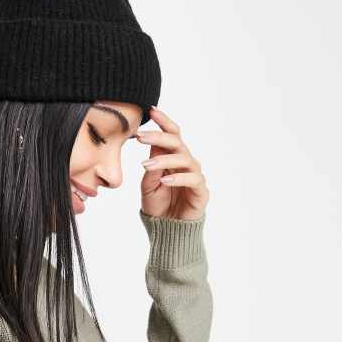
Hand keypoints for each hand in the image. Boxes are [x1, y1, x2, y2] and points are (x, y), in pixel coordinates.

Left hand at [136, 106, 208, 220]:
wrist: (167, 230)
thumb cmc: (158, 206)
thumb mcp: (148, 185)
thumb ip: (151, 167)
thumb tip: (151, 147)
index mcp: (172, 158)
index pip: (171, 135)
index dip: (163, 122)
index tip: (150, 110)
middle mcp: (186, 163)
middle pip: (177, 142)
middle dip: (158, 137)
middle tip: (141, 137)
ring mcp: (194, 176)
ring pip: (184, 159)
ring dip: (164, 161)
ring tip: (146, 166)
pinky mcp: (200, 191)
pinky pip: (192, 179)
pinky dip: (178, 179)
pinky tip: (164, 181)